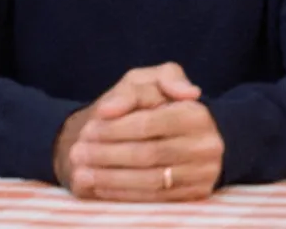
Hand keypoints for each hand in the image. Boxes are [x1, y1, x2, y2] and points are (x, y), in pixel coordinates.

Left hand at [70, 100, 225, 201]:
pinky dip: (123, 194)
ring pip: (150, 180)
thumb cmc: (152, 108)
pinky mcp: (195, 195)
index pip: (150, 123)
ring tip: (81, 171)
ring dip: (110, 178)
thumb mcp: (145, 85)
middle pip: (149, 153)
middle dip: (108, 154)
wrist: (171, 139)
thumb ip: (133, 90)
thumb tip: (110, 108)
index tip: (88, 130)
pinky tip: (99, 186)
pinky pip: (154, 199)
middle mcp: (207, 144)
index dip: (116, 128)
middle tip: (78, 152)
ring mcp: (204, 173)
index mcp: (196, 113)